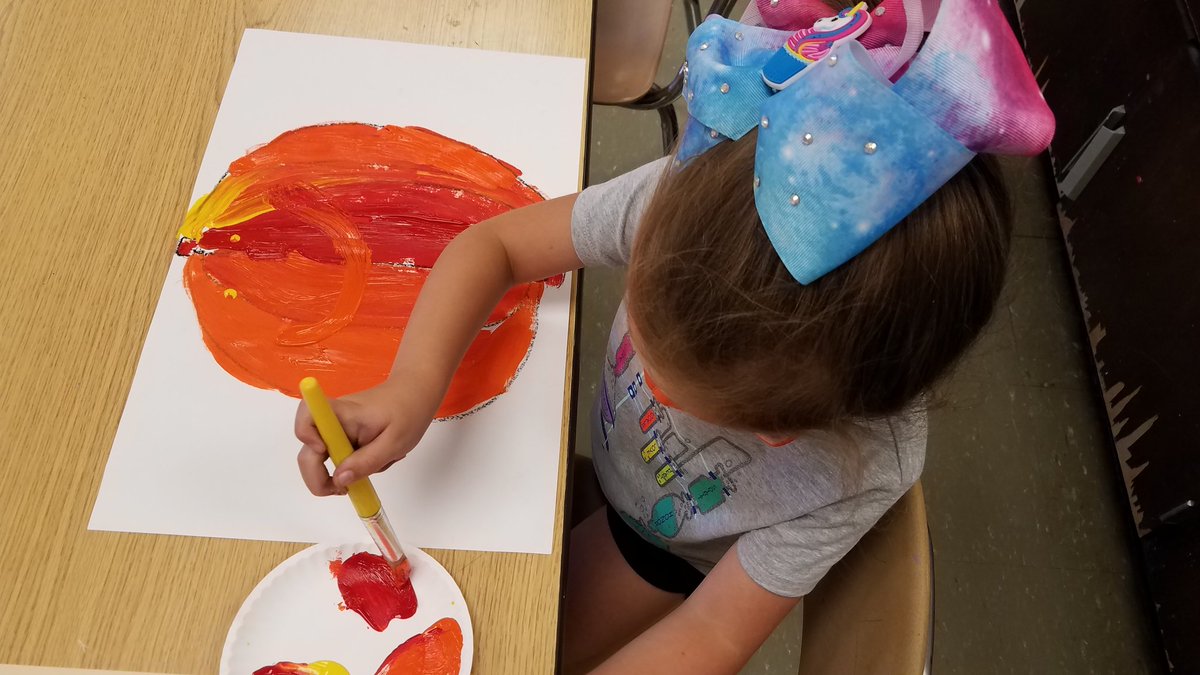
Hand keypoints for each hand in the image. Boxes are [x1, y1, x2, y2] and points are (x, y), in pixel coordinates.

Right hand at [295, 379, 436, 495]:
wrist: (415, 394)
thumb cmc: (407, 412)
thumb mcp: (394, 443)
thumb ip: (367, 461)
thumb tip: (339, 480)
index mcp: (341, 413)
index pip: (306, 416)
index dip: (306, 436)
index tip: (324, 452)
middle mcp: (332, 420)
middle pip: (308, 450)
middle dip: (320, 476)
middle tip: (343, 490)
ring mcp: (336, 429)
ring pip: (326, 459)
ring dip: (346, 471)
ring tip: (375, 465)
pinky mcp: (343, 436)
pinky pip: (339, 457)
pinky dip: (354, 465)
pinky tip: (374, 460)